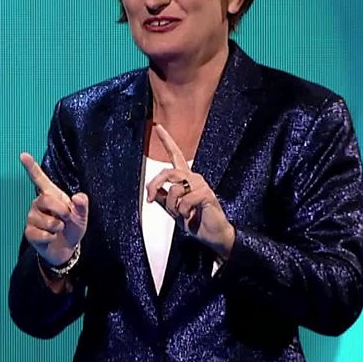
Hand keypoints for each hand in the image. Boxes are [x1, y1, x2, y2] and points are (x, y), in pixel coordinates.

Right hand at [19, 152, 88, 268]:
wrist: (66, 248)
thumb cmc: (72, 228)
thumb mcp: (82, 217)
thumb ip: (83, 205)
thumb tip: (78, 196)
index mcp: (51, 195)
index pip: (39, 179)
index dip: (31, 167)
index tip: (23, 155)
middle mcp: (38, 203)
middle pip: (45, 200)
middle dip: (62, 211)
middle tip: (66, 219)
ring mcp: (32, 217)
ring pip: (46, 220)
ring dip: (58, 227)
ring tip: (58, 229)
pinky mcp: (29, 232)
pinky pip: (42, 234)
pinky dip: (51, 238)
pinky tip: (50, 238)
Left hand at [143, 124, 234, 257]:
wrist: (212, 235)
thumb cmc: (196, 222)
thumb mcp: (173, 210)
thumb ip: (163, 199)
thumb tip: (152, 191)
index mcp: (184, 178)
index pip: (175, 155)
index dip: (166, 140)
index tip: (158, 126)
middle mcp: (193, 177)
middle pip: (167, 172)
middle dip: (154, 186)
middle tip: (150, 199)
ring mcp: (200, 184)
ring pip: (173, 189)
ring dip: (172, 206)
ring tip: (182, 214)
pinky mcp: (206, 193)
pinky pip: (184, 200)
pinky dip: (183, 211)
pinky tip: (191, 215)